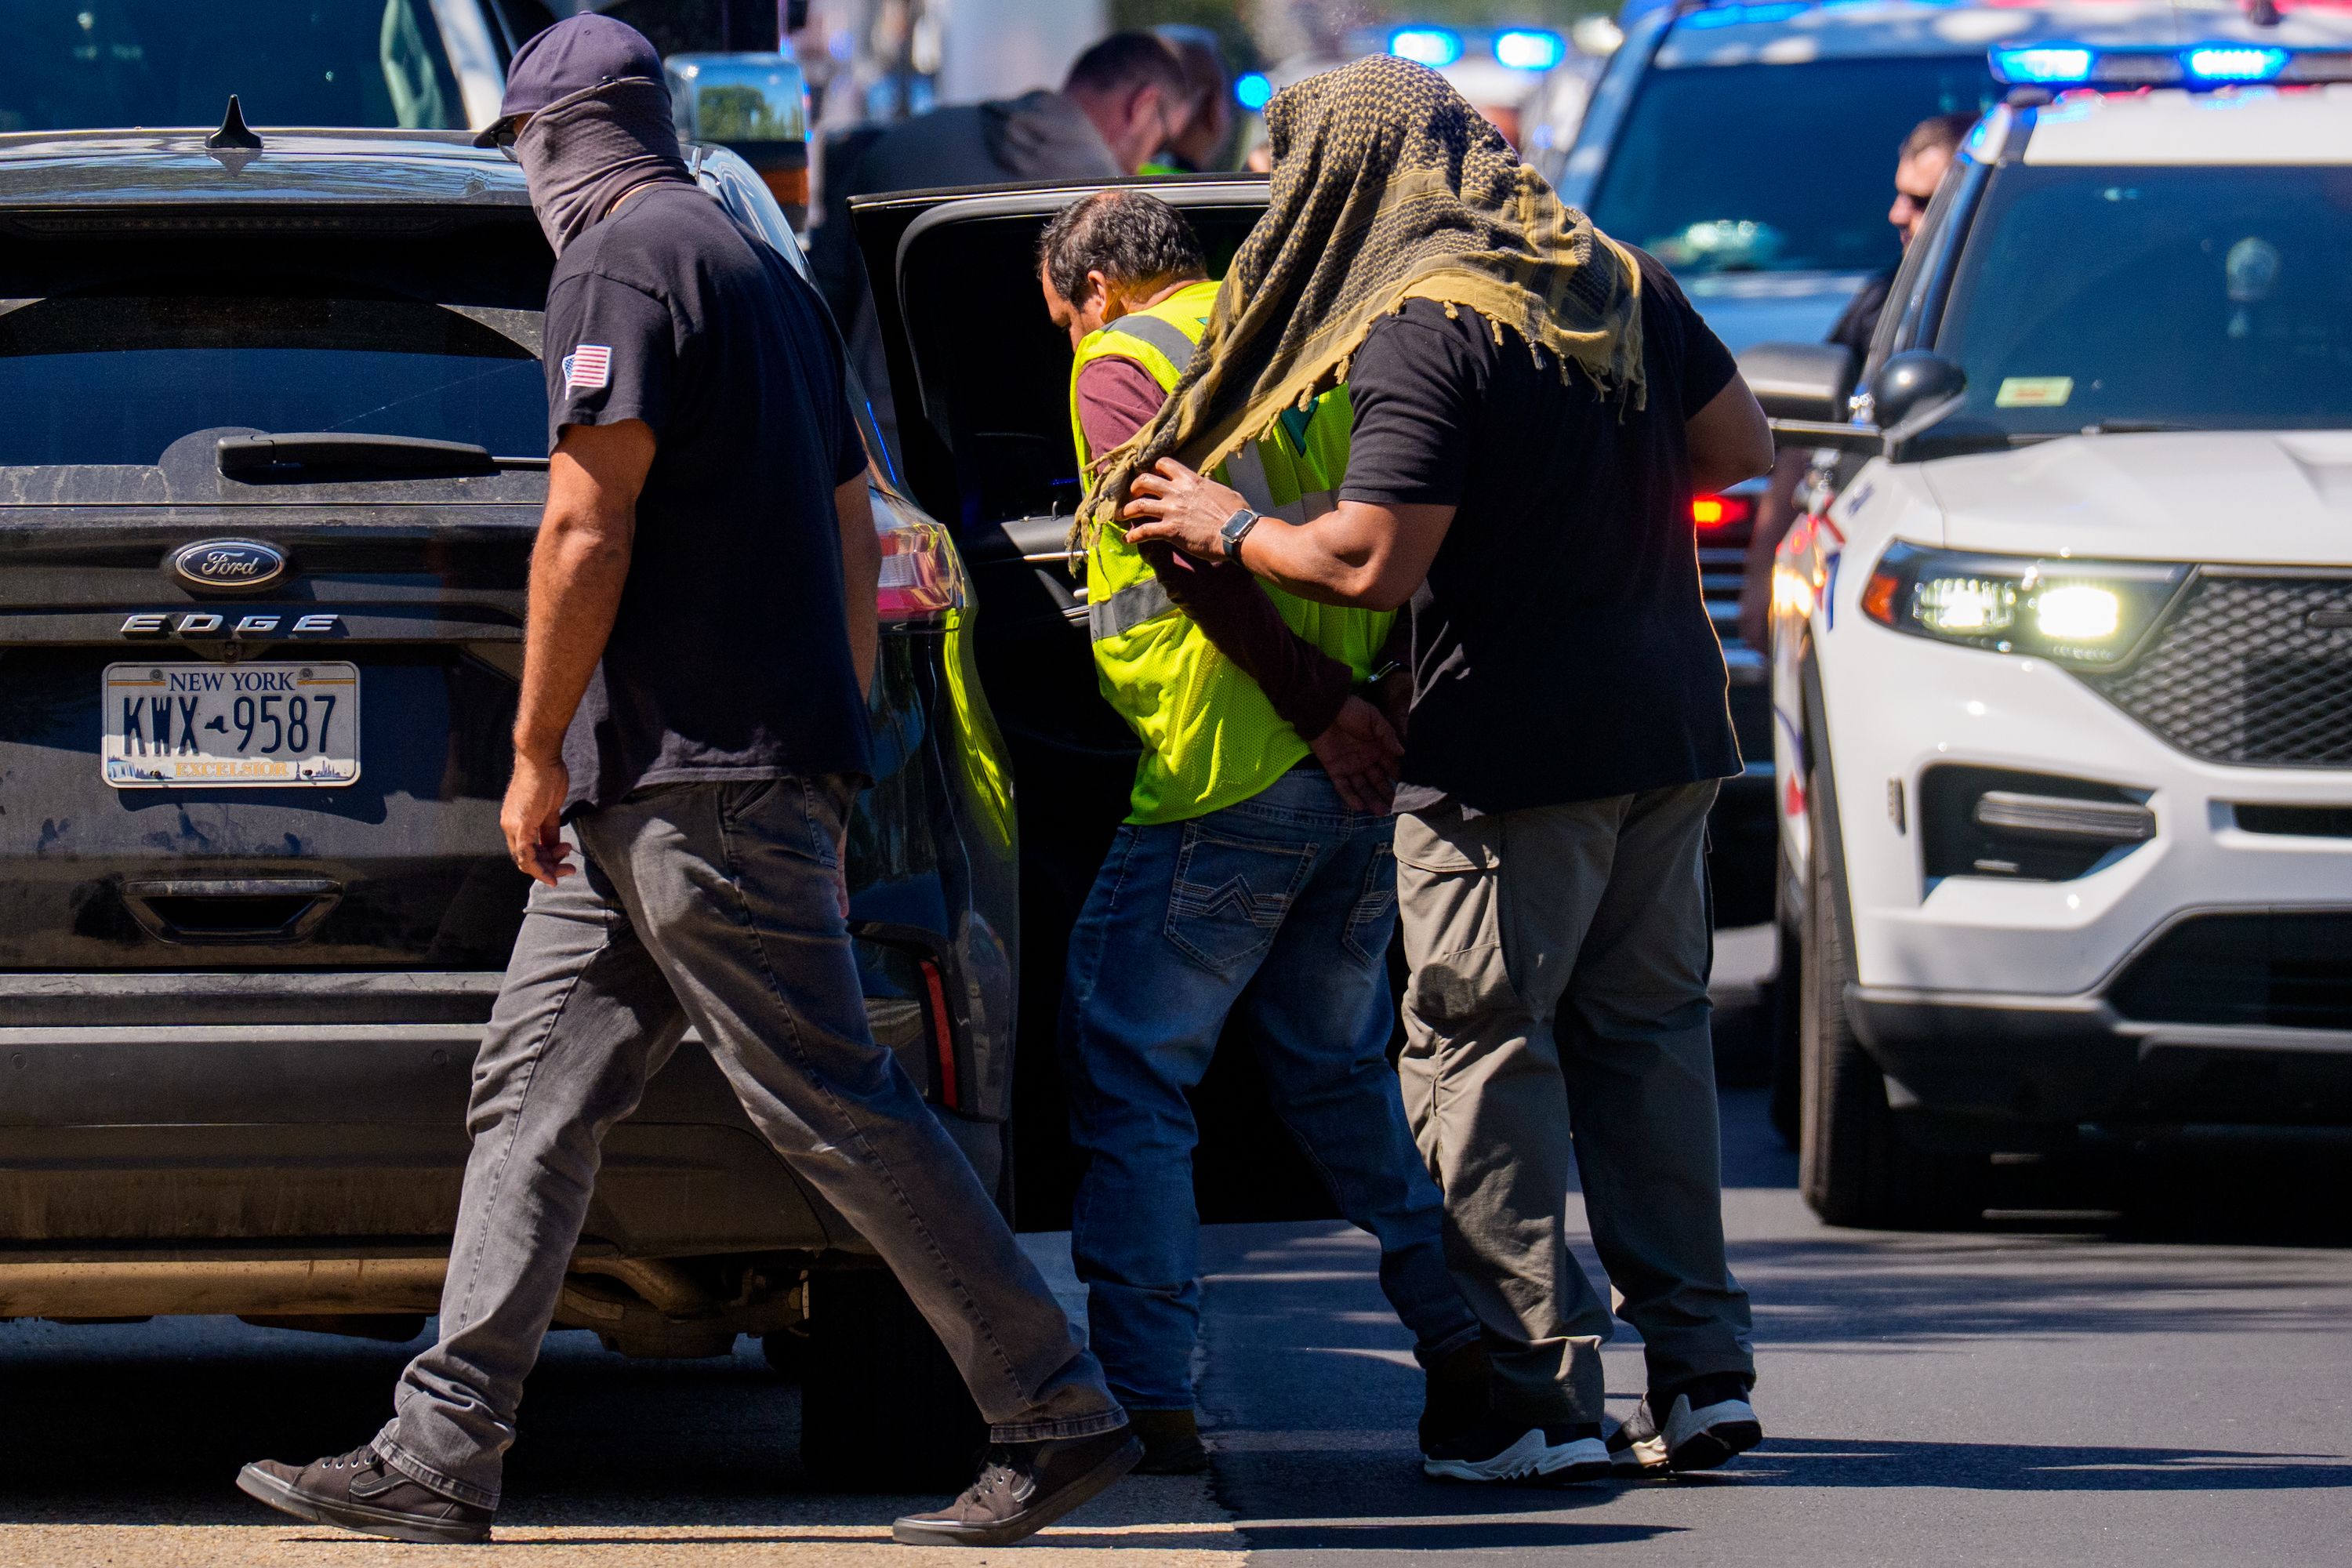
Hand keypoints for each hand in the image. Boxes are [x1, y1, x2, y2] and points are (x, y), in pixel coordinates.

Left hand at [503, 751, 575, 886]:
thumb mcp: (550, 807)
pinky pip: (525, 854)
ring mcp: (513, 825)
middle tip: (569, 868)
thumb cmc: (547, 775)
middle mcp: (509, 826)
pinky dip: (539, 868)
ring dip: (548, 868)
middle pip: (525, 859)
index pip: (525, 851)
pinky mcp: (520, 824)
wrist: (540, 757)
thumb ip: (549, 828)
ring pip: (526, 860)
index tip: (563, 863)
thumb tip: (555, 844)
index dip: (543, 862)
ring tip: (569, 864)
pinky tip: (552, 875)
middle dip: (548, 868)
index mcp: (515, 821)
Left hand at [1120, 459, 1249, 561]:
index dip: (1154, 469)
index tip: (1152, 476)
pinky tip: (1128, 539)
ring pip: (1138, 506)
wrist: (1237, 531)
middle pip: (1144, 481)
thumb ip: (1209, 485)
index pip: (1164, 464)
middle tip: (1132, 495)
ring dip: (1126, 511)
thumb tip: (1208, 480)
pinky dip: (1133, 536)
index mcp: (1189, 479)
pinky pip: (1144, 531)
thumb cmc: (1236, 512)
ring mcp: (1171, 511)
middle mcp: (1176, 492)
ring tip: (1121, 516)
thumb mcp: (1222, 490)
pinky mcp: (1169, 531)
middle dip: (1134, 488)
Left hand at [1310, 696, 1404, 814]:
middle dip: (1387, 794)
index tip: (1410, 790)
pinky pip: (1343, 786)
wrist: (1324, 708)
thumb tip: (1403, 752)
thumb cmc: (1351, 709)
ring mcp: (1350, 765)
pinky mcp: (1334, 768)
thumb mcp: (1374, 719)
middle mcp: (1366, 759)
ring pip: (1362, 787)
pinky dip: (1350, 797)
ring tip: (1381, 812)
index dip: (1399, 777)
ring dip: (1371, 799)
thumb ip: (1387, 736)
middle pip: (1378, 780)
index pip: (1391, 766)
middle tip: (1396, 807)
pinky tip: (1360, 807)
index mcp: (1378, 747)